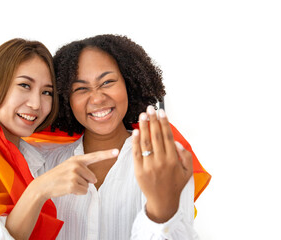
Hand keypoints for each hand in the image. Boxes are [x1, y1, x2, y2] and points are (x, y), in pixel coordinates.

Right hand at [30, 148, 118, 200]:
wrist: (44, 184)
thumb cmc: (58, 176)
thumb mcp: (69, 167)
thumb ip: (83, 169)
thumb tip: (94, 180)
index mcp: (76, 159)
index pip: (94, 156)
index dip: (107, 154)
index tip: (117, 151)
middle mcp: (76, 165)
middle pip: (93, 178)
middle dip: (85, 181)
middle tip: (70, 180)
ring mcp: (74, 175)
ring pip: (88, 185)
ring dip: (80, 187)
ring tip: (68, 183)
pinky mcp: (72, 185)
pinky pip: (84, 191)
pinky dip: (77, 192)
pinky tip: (68, 188)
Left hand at [132, 106, 192, 222]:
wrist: (162, 201)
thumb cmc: (175, 185)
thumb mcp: (187, 171)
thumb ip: (186, 156)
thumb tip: (177, 142)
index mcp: (174, 160)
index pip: (167, 137)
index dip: (164, 123)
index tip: (161, 112)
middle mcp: (161, 161)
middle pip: (156, 136)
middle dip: (153, 120)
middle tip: (150, 108)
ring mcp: (149, 166)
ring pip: (146, 142)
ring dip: (144, 127)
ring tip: (142, 115)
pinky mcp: (139, 170)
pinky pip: (136, 153)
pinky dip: (135, 141)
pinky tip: (136, 130)